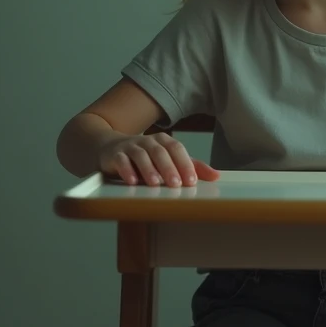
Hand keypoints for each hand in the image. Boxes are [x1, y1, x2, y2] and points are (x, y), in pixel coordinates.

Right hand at [99, 132, 220, 186]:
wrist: (110, 147)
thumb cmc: (144, 157)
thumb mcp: (167, 160)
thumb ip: (190, 167)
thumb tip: (216, 175)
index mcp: (163, 141)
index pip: (177, 149)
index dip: (185, 164)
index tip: (192, 181)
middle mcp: (148, 141)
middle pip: (160, 152)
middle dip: (169, 168)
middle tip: (176, 184)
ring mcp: (130, 146)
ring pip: (141, 155)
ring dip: (148, 169)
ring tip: (154, 184)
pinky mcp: (115, 154)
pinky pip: (121, 160)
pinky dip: (126, 170)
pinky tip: (132, 181)